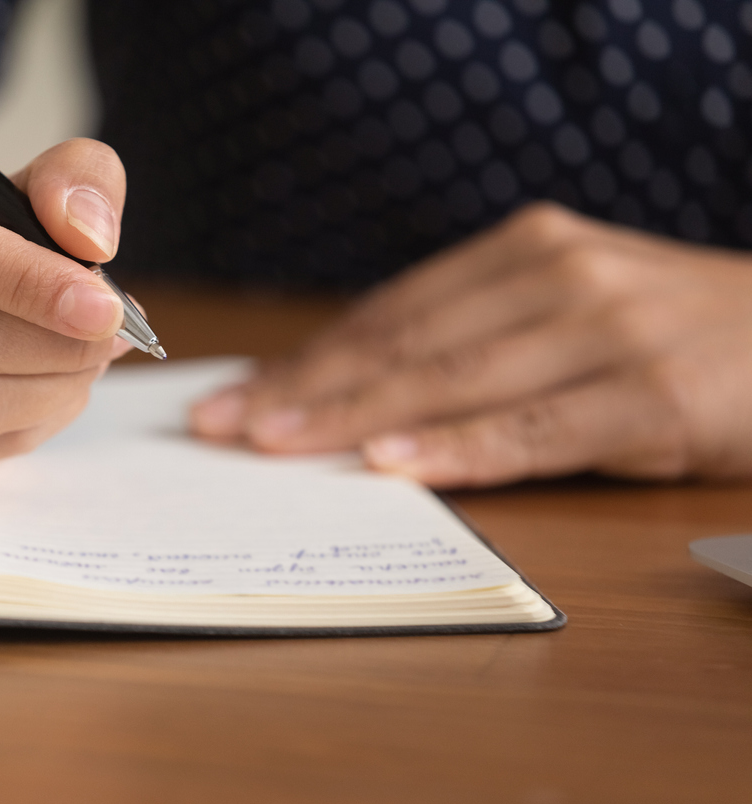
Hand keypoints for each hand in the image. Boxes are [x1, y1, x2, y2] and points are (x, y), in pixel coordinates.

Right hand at [0, 138, 128, 482]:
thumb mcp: (38, 175)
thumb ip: (77, 182)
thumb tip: (88, 238)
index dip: (24, 281)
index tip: (102, 307)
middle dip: (52, 344)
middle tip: (113, 335)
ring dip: (48, 389)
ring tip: (90, 359)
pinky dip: (27, 425)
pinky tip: (52, 389)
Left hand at [190, 202, 751, 487]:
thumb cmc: (666, 331)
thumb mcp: (563, 311)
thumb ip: (470, 336)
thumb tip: (353, 388)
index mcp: (523, 251)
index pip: (389, 315)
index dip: (305, 359)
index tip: (234, 397)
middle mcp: (554, 276)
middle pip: (403, 343)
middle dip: (302, 389)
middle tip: (224, 426)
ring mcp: (605, 330)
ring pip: (453, 380)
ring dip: (353, 416)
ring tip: (275, 443)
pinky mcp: (654, 394)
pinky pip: (538, 428)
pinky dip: (462, 448)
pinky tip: (395, 463)